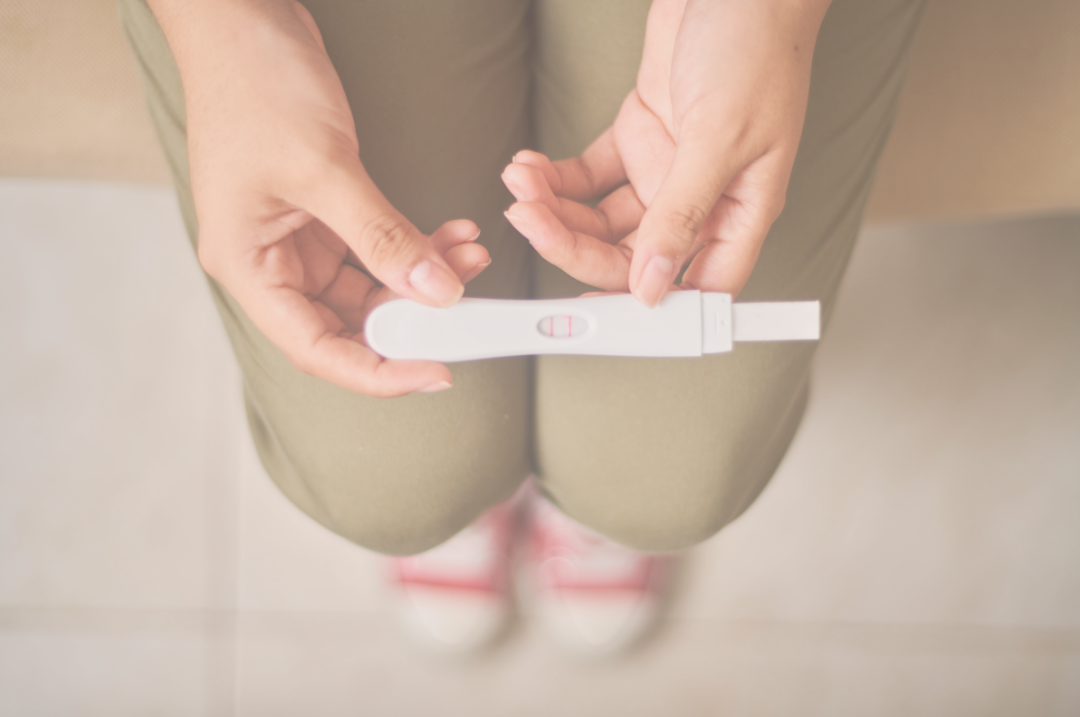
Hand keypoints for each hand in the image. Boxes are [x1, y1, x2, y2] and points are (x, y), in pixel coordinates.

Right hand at [150, 0, 488, 396]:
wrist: (241, 19)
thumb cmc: (255, 86)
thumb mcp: (324, 168)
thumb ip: (382, 236)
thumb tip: (436, 294)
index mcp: (248, 267)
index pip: (317, 348)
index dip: (379, 370)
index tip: (435, 372)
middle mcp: (270, 264)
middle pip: (347, 322)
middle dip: (412, 317)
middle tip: (468, 310)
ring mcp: (297, 240)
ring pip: (370, 286)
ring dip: (423, 278)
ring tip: (472, 255)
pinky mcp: (323, 214)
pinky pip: (377, 249)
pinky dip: (416, 246)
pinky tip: (454, 234)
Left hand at [503, 0, 830, 304]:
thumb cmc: (756, 48)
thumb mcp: (721, 137)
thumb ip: (683, 213)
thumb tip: (652, 286)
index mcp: (738, 214)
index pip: (691, 287)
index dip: (644, 306)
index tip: (588, 312)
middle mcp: (701, 202)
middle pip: (629, 256)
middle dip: (572, 244)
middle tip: (529, 221)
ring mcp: (666, 172)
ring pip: (600, 220)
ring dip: (555, 208)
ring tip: (522, 183)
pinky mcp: (638, 139)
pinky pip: (589, 177)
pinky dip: (557, 177)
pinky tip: (531, 166)